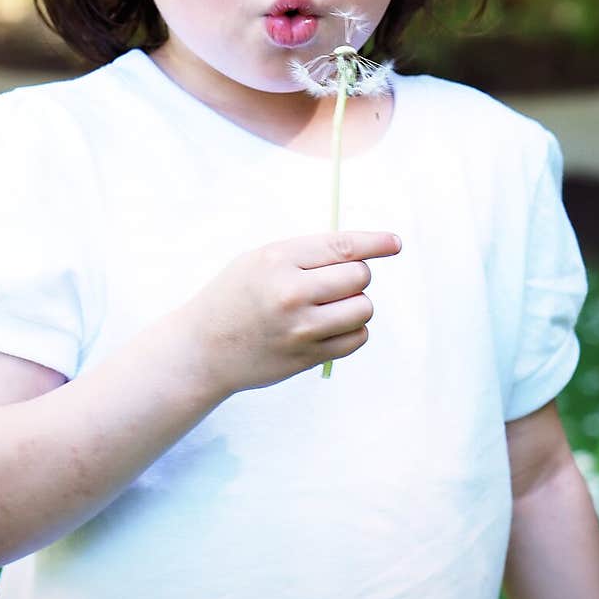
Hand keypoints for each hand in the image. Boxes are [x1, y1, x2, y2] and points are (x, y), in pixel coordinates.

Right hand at [181, 230, 401, 395]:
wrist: (203, 348)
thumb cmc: (235, 296)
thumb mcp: (260, 259)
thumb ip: (306, 253)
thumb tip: (360, 250)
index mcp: (279, 260)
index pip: (342, 246)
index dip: (375, 242)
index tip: (394, 243)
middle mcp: (292, 293)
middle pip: (359, 276)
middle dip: (354, 275)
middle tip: (332, 282)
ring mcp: (302, 328)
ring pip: (363, 308)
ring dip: (355, 304)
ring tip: (330, 305)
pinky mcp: (308, 356)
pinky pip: (357, 338)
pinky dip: (352, 330)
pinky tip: (328, 327)